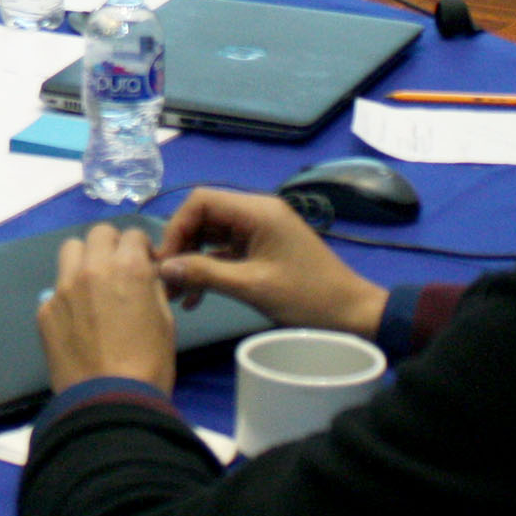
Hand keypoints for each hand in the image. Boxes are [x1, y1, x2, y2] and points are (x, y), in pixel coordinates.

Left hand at [37, 222, 183, 394]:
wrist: (110, 401)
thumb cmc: (149, 364)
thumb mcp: (165, 321)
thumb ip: (152, 287)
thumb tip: (146, 274)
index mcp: (128, 267)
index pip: (132, 235)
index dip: (140, 248)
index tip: (141, 263)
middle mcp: (92, 268)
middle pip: (98, 234)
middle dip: (111, 245)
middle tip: (117, 269)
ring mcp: (63, 287)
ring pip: (70, 251)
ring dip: (84, 260)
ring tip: (92, 287)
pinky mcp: (45, 309)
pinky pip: (56, 289)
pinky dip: (68, 297)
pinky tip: (77, 322)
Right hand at [152, 189, 386, 335]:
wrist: (352, 314)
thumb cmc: (306, 297)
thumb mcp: (252, 286)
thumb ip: (205, 273)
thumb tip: (163, 268)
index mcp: (258, 211)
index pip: (202, 201)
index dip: (177, 226)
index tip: (165, 260)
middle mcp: (257, 212)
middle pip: (204, 217)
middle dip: (182, 247)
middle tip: (166, 280)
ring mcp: (260, 230)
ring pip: (212, 235)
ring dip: (193, 261)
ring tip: (176, 294)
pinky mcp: (263, 248)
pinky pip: (226, 251)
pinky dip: (210, 269)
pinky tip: (197, 298)